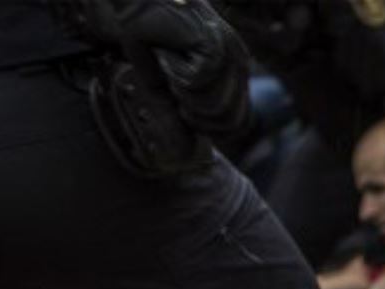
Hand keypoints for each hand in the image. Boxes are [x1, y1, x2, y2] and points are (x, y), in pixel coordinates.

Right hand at [77, 0, 250, 134]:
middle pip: (230, 122)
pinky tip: (166, 50)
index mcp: (234, 73)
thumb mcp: (159, 88)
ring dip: (180, 92)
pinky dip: (173, 73)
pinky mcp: (215, 46)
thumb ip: (174, 120)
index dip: (208, 129)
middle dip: (194, 115)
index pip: (238, 124)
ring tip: (168, 63)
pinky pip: (198, 84)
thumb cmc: (146, 37)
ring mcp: (230, 54)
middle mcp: (238, 63)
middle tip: (170, 85)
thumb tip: (184, 155)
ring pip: (214, 106)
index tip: (179, 107)